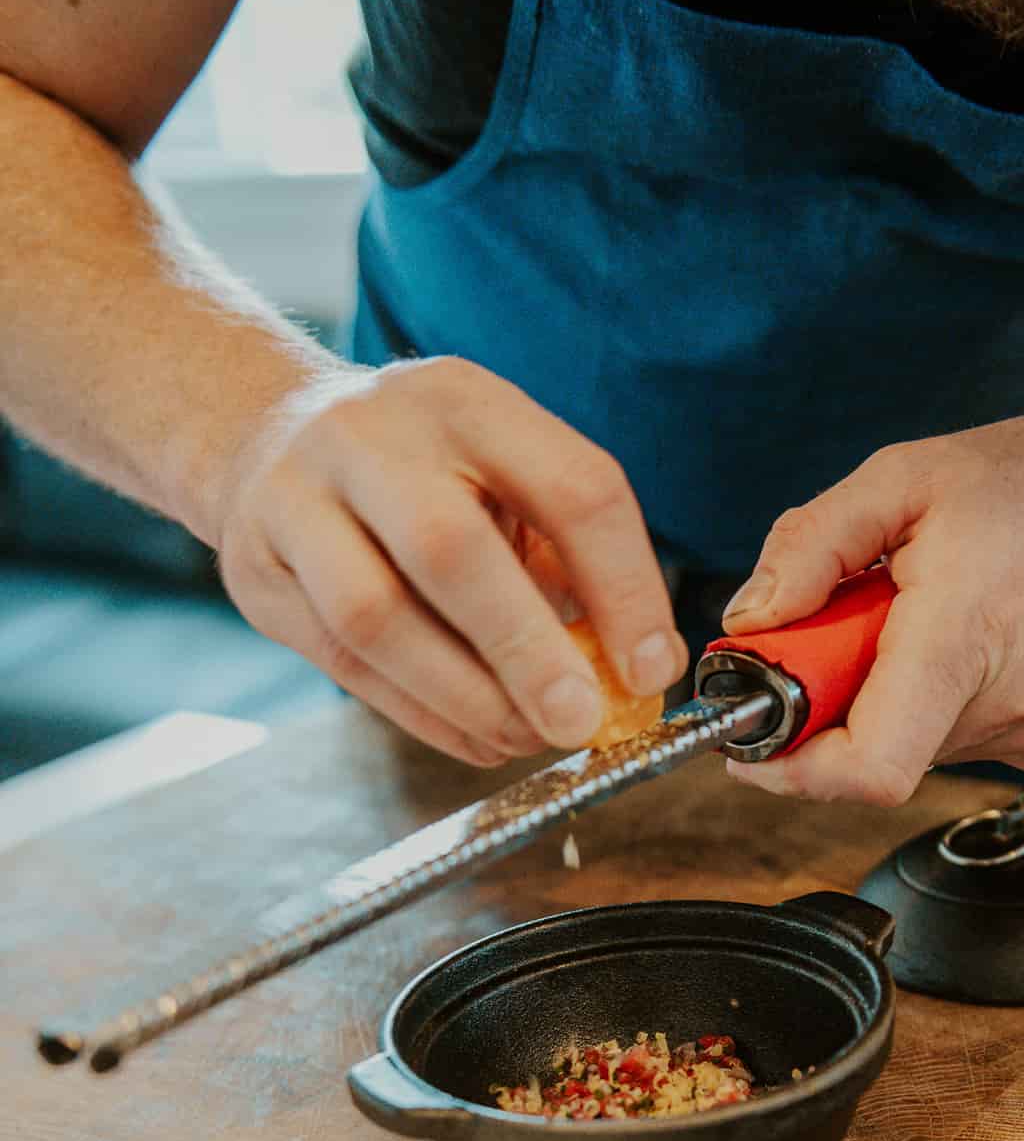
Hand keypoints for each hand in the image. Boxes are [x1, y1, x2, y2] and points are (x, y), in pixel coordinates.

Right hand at [215, 359, 687, 764]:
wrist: (263, 436)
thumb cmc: (419, 472)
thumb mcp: (499, 473)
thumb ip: (563, 560)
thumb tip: (630, 673)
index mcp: (466, 401)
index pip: (570, 486)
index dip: (623, 587)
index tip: (650, 669)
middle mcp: (372, 437)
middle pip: (451, 550)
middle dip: (527, 650)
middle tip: (580, 722)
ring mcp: (297, 499)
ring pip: (375, 618)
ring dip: (465, 696)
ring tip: (524, 739)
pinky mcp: (257, 572)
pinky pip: (345, 664)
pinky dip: (423, 716)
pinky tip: (478, 738)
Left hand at [720, 391, 1023, 805]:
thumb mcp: (909, 475)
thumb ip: (812, 546)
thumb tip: (750, 618)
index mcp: (964, 636)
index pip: (868, 768)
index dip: (793, 773)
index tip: (751, 748)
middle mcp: (1008, 703)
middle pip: (874, 748)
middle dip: (833, 699)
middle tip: (844, 626)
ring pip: (912, 741)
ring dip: (889, 691)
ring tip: (926, 611)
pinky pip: (957, 737)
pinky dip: (937, 696)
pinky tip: (974, 634)